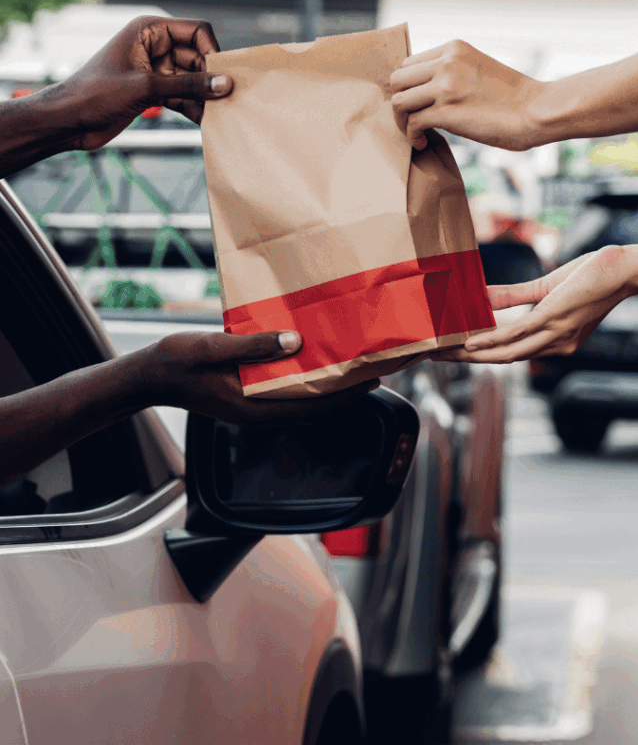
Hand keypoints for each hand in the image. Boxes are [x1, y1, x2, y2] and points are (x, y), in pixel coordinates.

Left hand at [54, 15, 229, 149]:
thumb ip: (189, 85)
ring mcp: (156, 69)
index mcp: (149, 31)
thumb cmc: (95, 94)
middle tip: (225, 100)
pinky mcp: (155, 91)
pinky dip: (194, 107)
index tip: (222, 75)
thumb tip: (225, 84)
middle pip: (199, 57)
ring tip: (217, 114)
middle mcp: (155, 46)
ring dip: (205, 96)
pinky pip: (184, 95)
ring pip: (194, 79)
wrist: (67, 121)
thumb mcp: (146, 87)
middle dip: (211, 78)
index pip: (196, 31)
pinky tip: (204, 122)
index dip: (212, 50)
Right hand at [140, 330, 378, 425]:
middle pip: (313, 407)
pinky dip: (306, 380)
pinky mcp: (248, 397)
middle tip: (372, 370)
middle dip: (344, 393)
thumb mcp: (215, 347)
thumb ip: (253, 346)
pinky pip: (286, 392)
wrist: (149, 375)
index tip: (371, 381)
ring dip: (327, 386)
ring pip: (301, 401)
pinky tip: (315, 360)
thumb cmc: (178, 360)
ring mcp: (254, 406)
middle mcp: (259, 411)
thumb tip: (294, 342)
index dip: (345, 397)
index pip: (312, 407)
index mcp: (254, 407)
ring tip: (351, 365)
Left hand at [390, 40, 543, 150]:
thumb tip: (431, 90)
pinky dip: (412, 136)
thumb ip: (455, 71)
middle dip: (401, 101)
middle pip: (398, 80)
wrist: (536, 110)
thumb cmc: (515, 97)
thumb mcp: (480, 68)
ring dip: (403, 121)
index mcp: (454, 49)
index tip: (417, 102)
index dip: (409, 85)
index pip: (410, 63)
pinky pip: (412, 123)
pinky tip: (422, 143)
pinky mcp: (447, 112)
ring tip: (416, 133)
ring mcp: (445, 86)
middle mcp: (446, 63)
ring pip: (399, 101)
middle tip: (411, 118)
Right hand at [442, 245, 634, 362]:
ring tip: (445, 353)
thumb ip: (515, 296)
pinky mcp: (552, 318)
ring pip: (506, 352)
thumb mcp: (547, 288)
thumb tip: (484, 296)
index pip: (512, 353)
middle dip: (467, 361)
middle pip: (503, 359)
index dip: (481, 356)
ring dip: (472, 355)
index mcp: (556, 341)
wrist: (623, 270)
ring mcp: (554, 334)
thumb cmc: (592, 276)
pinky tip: (470, 342)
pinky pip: (516, 333)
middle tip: (436, 358)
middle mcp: (555, 345)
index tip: (452, 354)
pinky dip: (491, 340)